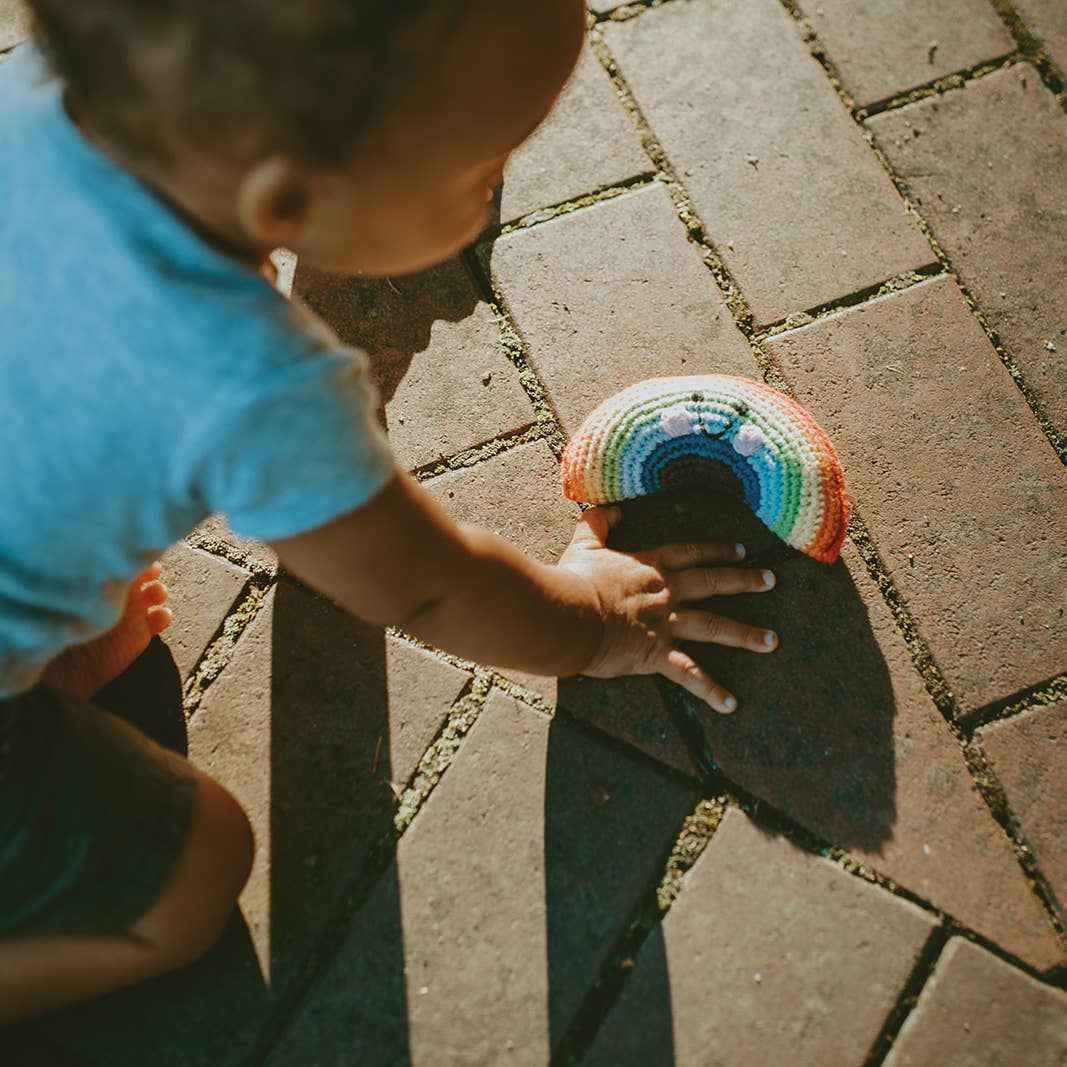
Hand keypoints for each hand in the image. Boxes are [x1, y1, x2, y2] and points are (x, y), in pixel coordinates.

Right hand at [557, 506, 777, 713]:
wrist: (568, 615)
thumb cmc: (574, 581)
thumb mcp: (584, 544)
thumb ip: (599, 522)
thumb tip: (612, 508)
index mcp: (651, 566)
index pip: (691, 553)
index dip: (716, 550)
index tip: (740, 551)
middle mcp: (667, 592)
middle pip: (714, 583)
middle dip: (745, 581)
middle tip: (772, 580)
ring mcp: (666, 624)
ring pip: (714, 627)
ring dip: (746, 635)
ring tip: (772, 641)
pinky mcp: (656, 654)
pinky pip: (689, 674)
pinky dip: (710, 690)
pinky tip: (731, 704)